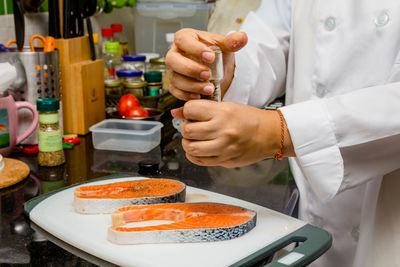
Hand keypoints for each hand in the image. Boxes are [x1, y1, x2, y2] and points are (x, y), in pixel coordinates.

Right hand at [165, 29, 247, 100]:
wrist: (217, 71)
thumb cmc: (216, 55)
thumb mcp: (225, 46)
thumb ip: (232, 42)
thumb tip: (243, 37)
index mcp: (185, 38)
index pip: (183, 40)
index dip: (195, 48)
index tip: (210, 57)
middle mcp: (175, 54)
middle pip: (172, 60)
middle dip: (190, 69)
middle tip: (208, 74)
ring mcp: (174, 70)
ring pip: (175, 78)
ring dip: (192, 85)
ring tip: (209, 88)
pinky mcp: (175, 85)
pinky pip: (176, 91)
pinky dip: (187, 95)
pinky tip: (199, 97)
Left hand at [171, 100, 293, 167]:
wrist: (269, 134)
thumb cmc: (249, 119)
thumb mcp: (227, 106)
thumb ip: (202, 109)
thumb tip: (176, 113)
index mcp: (223, 112)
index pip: (190, 110)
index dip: (187, 111)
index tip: (190, 114)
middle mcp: (223, 130)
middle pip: (188, 130)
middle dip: (185, 128)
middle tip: (191, 127)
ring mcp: (224, 148)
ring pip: (191, 148)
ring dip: (188, 143)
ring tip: (194, 139)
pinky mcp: (225, 160)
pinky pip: (200, 161)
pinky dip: (194, 155)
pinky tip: (199, 149)